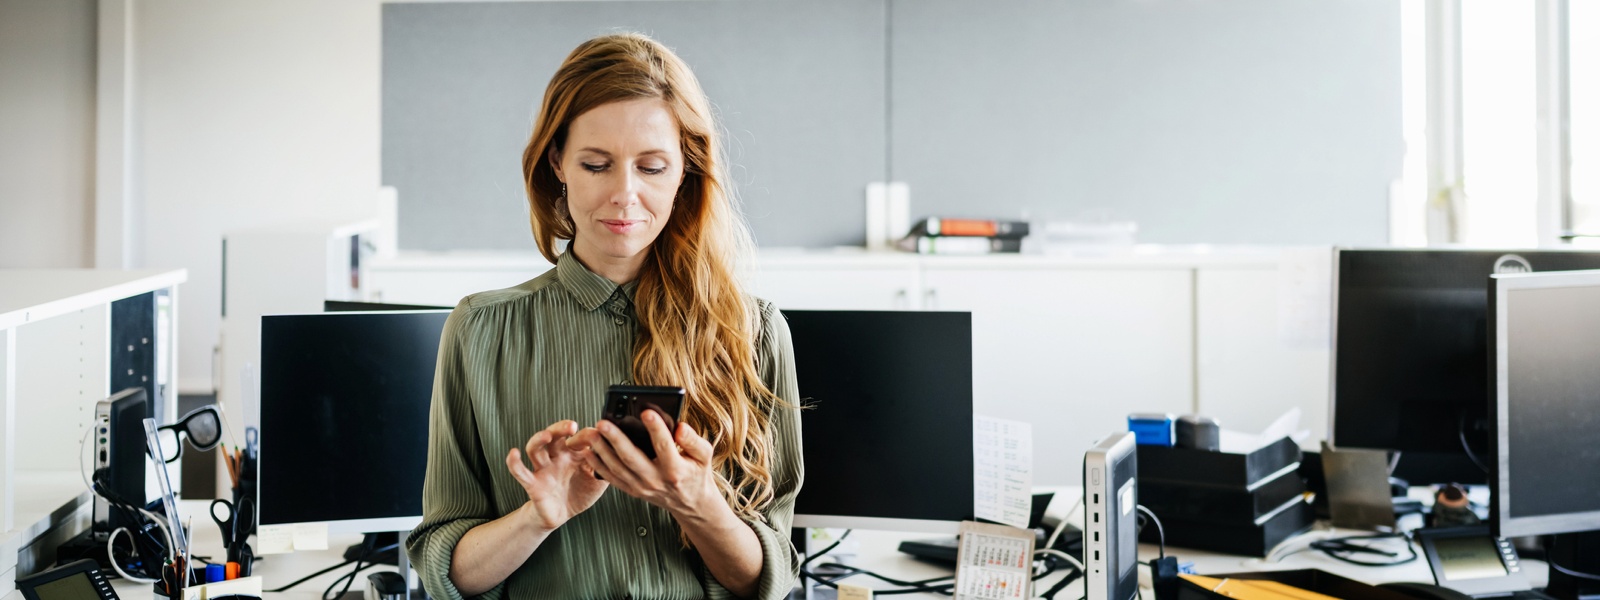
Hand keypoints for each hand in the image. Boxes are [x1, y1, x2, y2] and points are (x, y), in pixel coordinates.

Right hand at [506, 420, 607, 533]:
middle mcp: (557, 457)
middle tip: (572, 426)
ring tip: (546, 435)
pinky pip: (520, 472)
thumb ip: (607, 467)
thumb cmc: (578, 494)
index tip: (597, 435)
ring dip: (539, 439)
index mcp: (574, 454)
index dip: (586, 435)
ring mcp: (543, 468)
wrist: (561, 516)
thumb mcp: (598, 481)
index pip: (578, 438)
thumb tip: (622, 453)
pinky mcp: (533, 483)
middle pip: (555, 436)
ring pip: (536, 448)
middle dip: (561, 428)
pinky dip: (514, 463)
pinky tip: (514, 454)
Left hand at [567, 411, 721, 519]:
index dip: (655, 428)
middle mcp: (656, 480)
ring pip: (617, 468)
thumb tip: (680, 427)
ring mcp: (641, 487)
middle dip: (616, 439)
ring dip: (602, 450)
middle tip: (604, 423)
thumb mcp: (704, 456)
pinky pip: (612, 477)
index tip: (647, 412)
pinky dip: (598, 465)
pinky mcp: (632, 490)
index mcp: (675, 469)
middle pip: (632, 458)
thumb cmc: (696, 474)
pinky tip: (589, 451)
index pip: (664, 445)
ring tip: (592, 434)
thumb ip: (693, 441)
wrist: (690, 502)